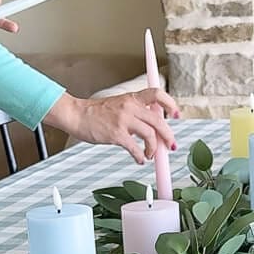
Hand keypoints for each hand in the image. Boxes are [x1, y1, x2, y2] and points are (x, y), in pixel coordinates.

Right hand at [45, 88, 180, 162]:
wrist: (76, 114)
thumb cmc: (96, 112)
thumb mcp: (119, 103)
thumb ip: (136, 110)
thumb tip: (153, 123)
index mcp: (132, 98)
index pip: (157, 94)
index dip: (170, 104)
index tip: (176, 115)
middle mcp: (130, 107)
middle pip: (159, 120)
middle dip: (168, 136)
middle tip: (171, 145)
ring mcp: (123, 120)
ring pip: (150, 135)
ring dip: (153, 148)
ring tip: (150, 155)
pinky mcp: (116, 134)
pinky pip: (135, 148)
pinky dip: (140, 156)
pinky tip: (140, 159)